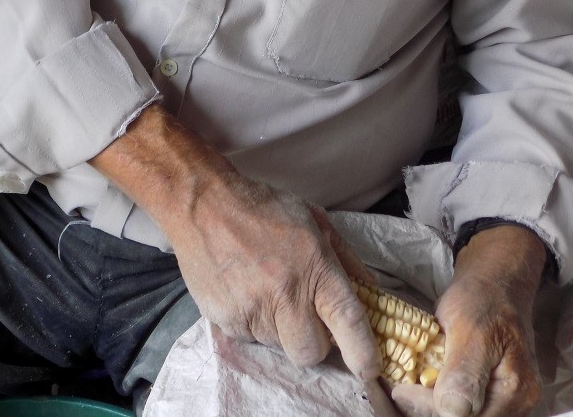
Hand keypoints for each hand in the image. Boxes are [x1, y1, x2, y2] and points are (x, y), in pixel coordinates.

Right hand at [90, 106, 379, 379]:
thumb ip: (345, 259)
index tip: (369, 369)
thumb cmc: (261, 208)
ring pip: (278, 345)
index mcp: (315, 268)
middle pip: (311, 352)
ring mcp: (252, 310)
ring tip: (264, 289)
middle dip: (313, 342)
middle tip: (304, 316)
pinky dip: (252, 321)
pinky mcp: (225, 318)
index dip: (364, 354)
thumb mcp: (315, 221)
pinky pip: (249, 337)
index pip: (349, 323)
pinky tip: (243, 289)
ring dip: (279, 326)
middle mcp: (285, 294)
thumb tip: (370, 292)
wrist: (202, 204)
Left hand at [390, 225, 545, 416]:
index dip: (429, 408)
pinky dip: (441, 399)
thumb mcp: (470, 330)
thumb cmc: (482, 300)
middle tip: (400, 391)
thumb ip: (465, 374)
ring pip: (465, 415)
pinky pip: (467, 405)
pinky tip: (424, 387)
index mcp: (515, 390)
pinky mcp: (494, 392)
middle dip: (430, 410)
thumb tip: (452, 412)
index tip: (399, 391)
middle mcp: (517, 403)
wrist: (495, 282)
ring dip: (434, 407)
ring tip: (408, 390)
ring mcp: (507, 399)